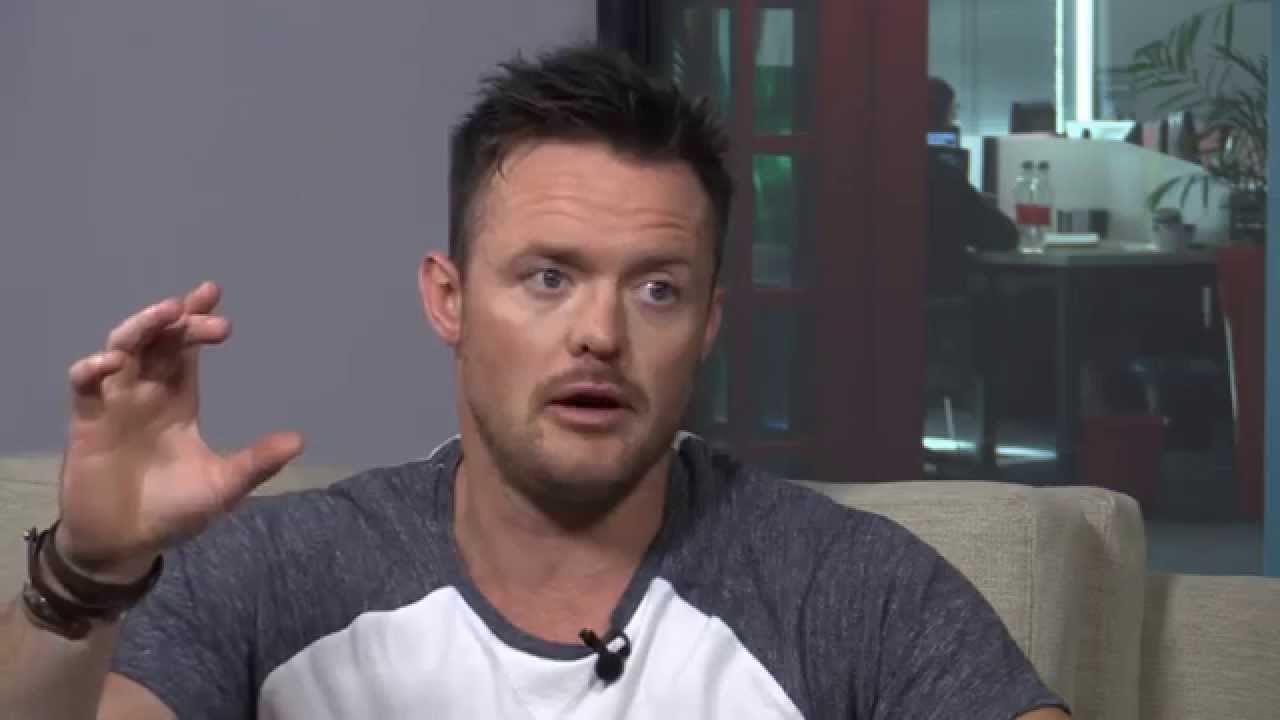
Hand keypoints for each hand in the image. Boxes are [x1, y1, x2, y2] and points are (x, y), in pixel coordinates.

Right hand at [55, 282, 302, 582]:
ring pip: (121, 349)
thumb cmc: (172, 512)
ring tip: (167, 314)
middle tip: (206, 315)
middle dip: (179, 320)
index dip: (197, 319)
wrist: (124, 545)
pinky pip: (83, 385)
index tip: (214, 294)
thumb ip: (256, 463)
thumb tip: (300, 439)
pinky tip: (111, 364)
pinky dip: (92, 369)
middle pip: (157, 340)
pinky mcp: (85, 422)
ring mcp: (113, 404)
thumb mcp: (221, 487)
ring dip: (141, 327)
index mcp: (178, 400)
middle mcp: (146, 393)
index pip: (186, 349)